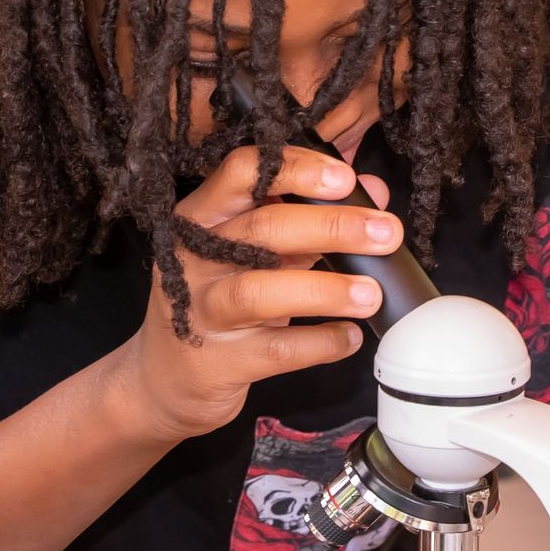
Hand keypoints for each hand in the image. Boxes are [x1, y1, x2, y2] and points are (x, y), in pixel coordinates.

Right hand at [112, 143, 400, 444]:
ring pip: (263, 291)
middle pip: (263, 227)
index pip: (242, 173)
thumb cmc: (216, 304)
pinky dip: (320, 342)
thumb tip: (372, 194)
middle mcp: (193, 258)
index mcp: (200, 218)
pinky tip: (349, 337)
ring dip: (326, 289)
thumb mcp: (252, 255)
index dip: (296, 170)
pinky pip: (277, 349)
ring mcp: (200, 311)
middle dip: (333, 226)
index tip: (345, 180)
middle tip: (386, 233)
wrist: (163, 381)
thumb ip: (307, 221)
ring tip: (371, 294)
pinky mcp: (217, 361)